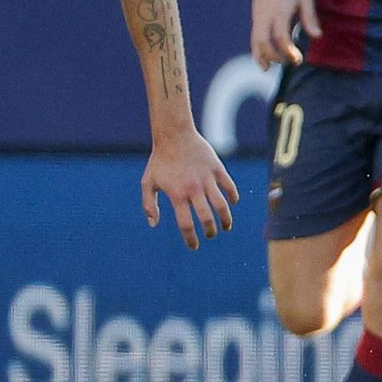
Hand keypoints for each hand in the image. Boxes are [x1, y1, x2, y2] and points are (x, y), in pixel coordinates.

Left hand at [141, 128, 238, 249]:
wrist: (174, 135)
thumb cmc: (159, 160)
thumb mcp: (148, 182)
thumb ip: (148, 204)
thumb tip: (154, 224)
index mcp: (177, 195)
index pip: (186, 225)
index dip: (191, 239)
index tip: (194, 246)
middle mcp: (194, 189)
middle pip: (207, 218)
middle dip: (210, 231)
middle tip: (210, 235)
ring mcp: (207, 179)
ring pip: (222, 205)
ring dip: (226, 220)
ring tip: (226, 227)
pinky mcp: (217, 169)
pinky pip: (229, 186)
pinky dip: (233, 197)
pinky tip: (232, 202)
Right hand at [249, 0, 319, 65]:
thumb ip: (310, 17)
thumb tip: (317, 36)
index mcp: (280, 11)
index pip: (281, 36)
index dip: (288, 50)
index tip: (297, 59)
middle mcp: (265, 17)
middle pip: (263, 42)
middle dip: (273, 56)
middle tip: (287, 62)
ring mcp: (257, 18)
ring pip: (254, 42)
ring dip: (261, 56)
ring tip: (268, 68)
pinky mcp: (255, 19)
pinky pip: (253, 38)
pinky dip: (256, 51)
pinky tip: (262, 61)